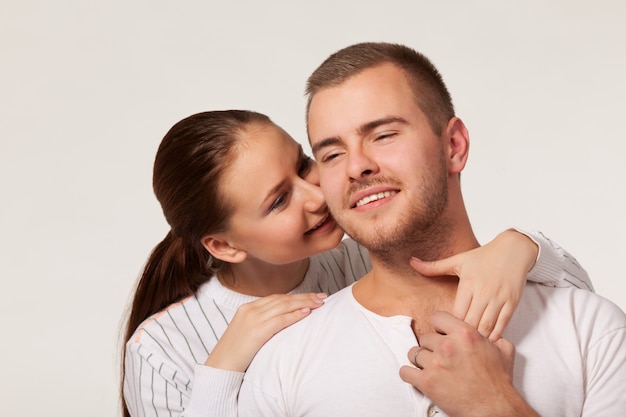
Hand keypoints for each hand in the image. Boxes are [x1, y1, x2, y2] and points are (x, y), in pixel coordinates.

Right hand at [204, 292, 326, 371]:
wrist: (219, 367)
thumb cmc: (235, 354)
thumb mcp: (246, 333)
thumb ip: (261, 324)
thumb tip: (281, 323)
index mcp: (247, 308)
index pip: (276, 298)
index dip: (295, 296)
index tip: (311, 296)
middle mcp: (250, 310)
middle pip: (282, 299)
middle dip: (304, 297)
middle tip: (322, 296)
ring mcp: (252, 319)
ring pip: (283, 306)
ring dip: (304, 303)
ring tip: (319, 303)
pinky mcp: (256, 331)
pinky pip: (279, 320)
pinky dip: (294, 315)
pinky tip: (306, 313)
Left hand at [399, 311, 537, 416]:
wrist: (494, 408)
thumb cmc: (498, 383)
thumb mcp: (503, 351)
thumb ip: (493, 337)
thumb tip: (490, 333)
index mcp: (464, 334)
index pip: (437, 317)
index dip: (438, 326)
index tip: (439, 333)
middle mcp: (448, 346)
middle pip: (425, 337)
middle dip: (431, 346)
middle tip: (439, 356)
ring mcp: (435, 363)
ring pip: (413, 353)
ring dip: (420, 360)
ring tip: (430, 367)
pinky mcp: (427, 382)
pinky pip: (405, 371)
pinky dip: (410, 374)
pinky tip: (418, 376)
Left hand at [410, 229, 537, 339]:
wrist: (513, 250)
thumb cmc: (483, 256)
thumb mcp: (457, 260)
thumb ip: (434, 266)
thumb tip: (411, 262)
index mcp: (467, 284)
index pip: (455, 314)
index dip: (448, 328)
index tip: (442, 335)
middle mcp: (483, 292)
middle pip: (469, 323)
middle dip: (461, 338)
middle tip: (453, 348)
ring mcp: (499, 298)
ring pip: (486, 326)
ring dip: (477, 339)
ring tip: (468, 349)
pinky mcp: (512, 303)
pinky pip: (503, 324)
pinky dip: (494, 335)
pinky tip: (487, 342)